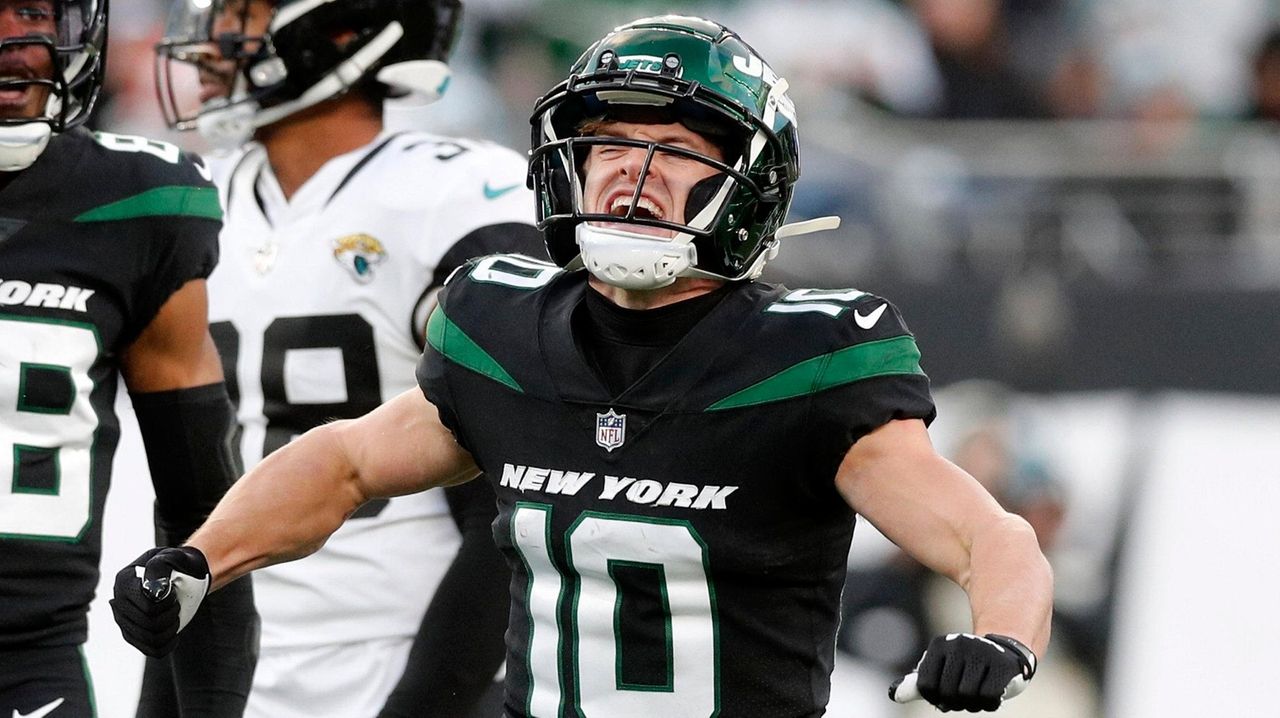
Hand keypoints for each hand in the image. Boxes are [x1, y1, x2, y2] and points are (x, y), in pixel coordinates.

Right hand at [109, 546, 210, 656]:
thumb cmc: (180, 564)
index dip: (167, 604)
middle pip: (149, 625)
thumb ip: (161, 567)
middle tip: (176, 603)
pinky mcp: (133, 634)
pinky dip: (168, 643)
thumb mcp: (174, 557)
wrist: (186, 574)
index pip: (147, 608)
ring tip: (174, 615)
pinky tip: (173, 631)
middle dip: (170, 615)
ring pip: (150, 640)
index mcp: (124, 581)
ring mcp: (124, 620)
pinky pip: (152, 650)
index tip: (173, 592)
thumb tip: (152, 586)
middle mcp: (118, 602)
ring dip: (170, 629)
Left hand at [889, 633, 1035, 711]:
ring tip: (978, 695)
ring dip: (973, 705)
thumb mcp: (942, 669)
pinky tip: (992, 696)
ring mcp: (982, 653)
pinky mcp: (1002, 665)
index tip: (944, 696)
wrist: (1007, 650)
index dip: (935, 699)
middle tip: (964, 696)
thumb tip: (894, 695)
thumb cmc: (968, 666)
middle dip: (955, 703)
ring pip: (967, 697)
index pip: (926, 686)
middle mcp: (959, 645)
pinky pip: (988, 698)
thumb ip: (919, 683)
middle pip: (947, 694)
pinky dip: (989, 704)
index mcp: (939, 645)